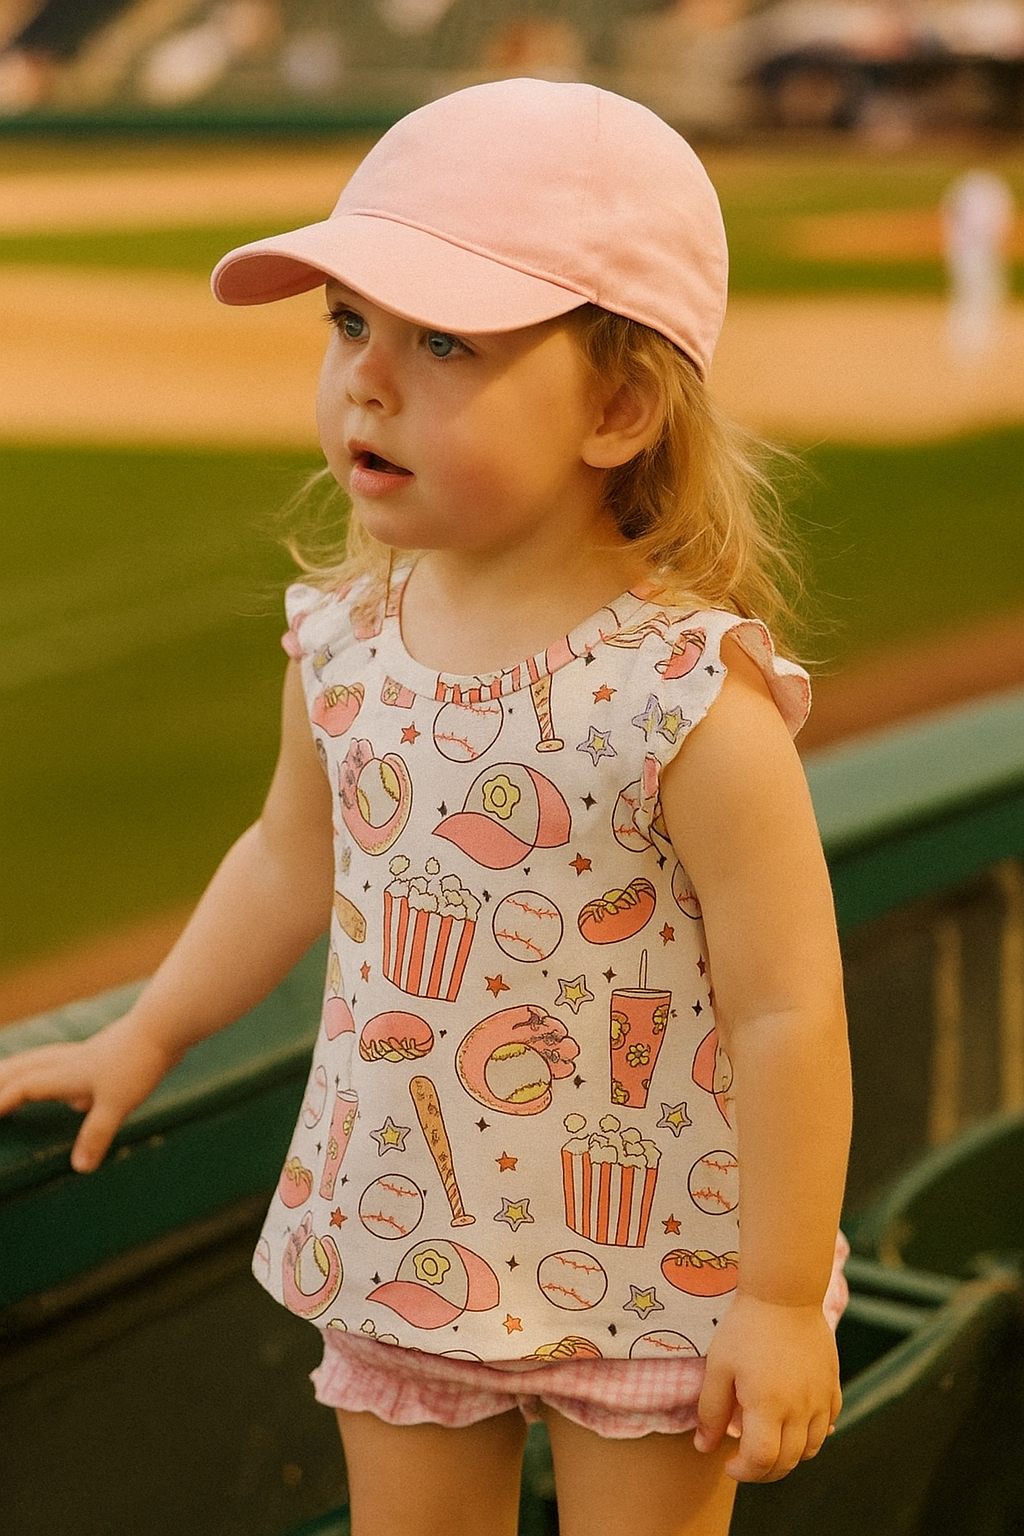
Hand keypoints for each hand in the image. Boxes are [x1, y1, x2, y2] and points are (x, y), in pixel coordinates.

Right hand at [0, 1013, 178, 1172]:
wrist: (164, 1026)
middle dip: (1, 1078)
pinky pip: (64, 1060)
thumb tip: (79, 1167)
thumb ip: (97, 1134)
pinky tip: (67, 1081)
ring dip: (20, 1067)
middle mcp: (70, 1062)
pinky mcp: (103, 1053)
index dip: (0, 1101)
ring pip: (41, 1059)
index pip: (23, 1088)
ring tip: (7, 1073)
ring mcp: (86, 1055)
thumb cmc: (139, 1062)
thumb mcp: (118, 1104)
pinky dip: (50, 1067)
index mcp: (66, 1074)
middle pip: (24, 1067)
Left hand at [694, 1292, 840, 1481]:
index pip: (761, 1461)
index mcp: (768, 1406)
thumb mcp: (719, 1366)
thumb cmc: (745, 1327)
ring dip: (788, 1457)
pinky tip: (792, 1423)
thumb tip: (704, 1447)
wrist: (785, 1294)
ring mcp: (821, 1400)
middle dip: (763, 1471)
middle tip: (744, 1460)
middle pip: (787, 1462)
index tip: (729, 1463)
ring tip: (767, 1442)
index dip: (743, 1472)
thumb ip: (711, 1411)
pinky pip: (827, 1427)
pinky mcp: (833, 1387)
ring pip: (810, 1450)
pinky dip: (810, 1436)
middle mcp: (800, 1409)